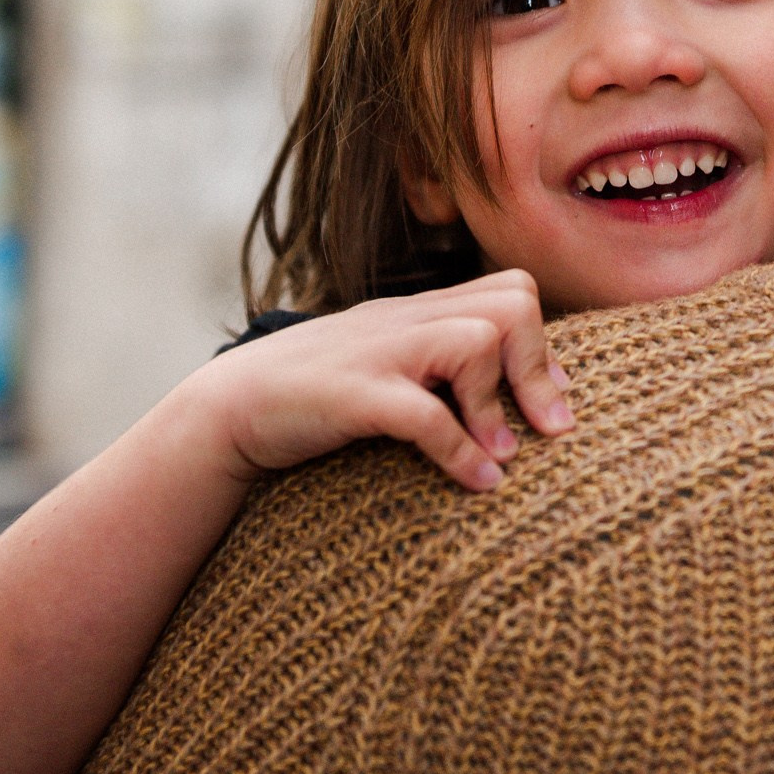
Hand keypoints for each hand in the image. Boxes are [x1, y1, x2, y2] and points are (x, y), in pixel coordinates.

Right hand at [192, 269, 573, 493]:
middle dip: (538, 368)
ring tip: (505, 457)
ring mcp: (378, 353)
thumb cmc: (314, 399)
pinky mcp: (351, 395)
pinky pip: (424, 414)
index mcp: (418, 313)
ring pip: (475, 342)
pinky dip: (461, 452)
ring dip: (500, 406)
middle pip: (512, 302)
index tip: (545, 402)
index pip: (510, 291)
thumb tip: (510, 408)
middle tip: (549, 429)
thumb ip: (438, 368)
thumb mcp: (388, 368)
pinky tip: (478, 483)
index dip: (541, 346)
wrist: (225, 409)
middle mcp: (405, 322)